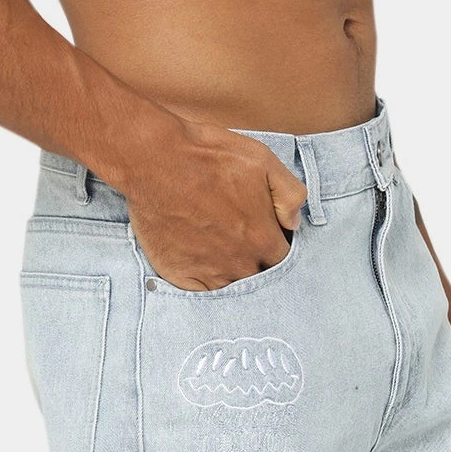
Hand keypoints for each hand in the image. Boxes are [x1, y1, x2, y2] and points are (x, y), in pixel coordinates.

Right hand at [120, 117, 306, 291]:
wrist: (155, 159)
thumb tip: (295, 223)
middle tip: (242, 247)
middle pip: (258, 278)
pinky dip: (205, 288)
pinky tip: (204, 272)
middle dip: (256, 266)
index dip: (275, 249)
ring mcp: (209, 271)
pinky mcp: (181, 275)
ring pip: (232, 290)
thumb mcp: (262, 160)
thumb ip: (289, 193)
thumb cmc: (208, 155)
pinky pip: (201, 296)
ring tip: (223, 258)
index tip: (265, 238)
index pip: (283, 259)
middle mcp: (239, 261)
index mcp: (262, 237)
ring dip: (232, 278)